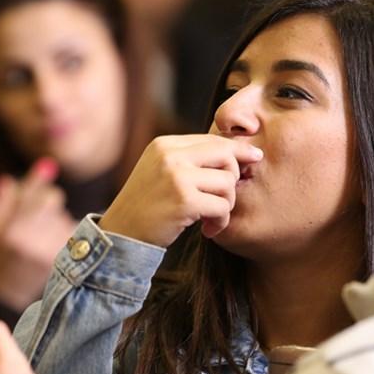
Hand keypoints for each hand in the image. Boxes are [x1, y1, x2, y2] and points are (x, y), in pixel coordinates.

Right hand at [0, 158, 76, 311]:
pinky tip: (48, 246)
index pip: (33, 196)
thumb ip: (3, 204)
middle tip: (35, 212)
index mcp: (10, 235)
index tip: (48, 165)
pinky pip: (71, 231)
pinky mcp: (64, 260)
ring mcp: (50, 254)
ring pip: (63, 215)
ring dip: (54, 219)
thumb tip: (9, 179)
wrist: (9, 297)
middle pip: (52, 200)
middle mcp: (32, 245)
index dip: (39, 179)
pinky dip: (62, 232)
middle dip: (46, 200)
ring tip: (37, 238)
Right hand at [98, 134, 263, 246]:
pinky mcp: (184, 201)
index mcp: (164, 145)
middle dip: (233, 177)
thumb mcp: (160, 172)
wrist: (120, 234)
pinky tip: (207, 230)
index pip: (212, 139)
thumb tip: (236, 151)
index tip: (254, 158)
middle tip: (224, 198)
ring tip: (211, 218)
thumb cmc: (145, 207)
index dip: (237, 150)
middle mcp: (169, 155)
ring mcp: (176, 177)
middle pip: (225, 154)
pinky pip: (222, 207)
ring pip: (227, 182)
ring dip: (226, 205)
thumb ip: (188, 160)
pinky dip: (220, 222)